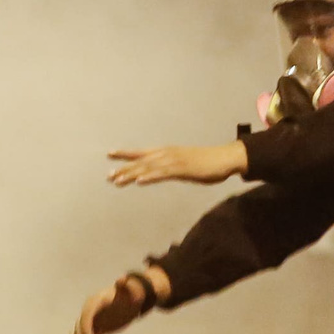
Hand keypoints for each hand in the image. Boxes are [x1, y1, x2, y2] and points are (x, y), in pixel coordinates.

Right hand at [68, 270, 163, 333]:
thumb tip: (122, 279)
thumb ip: (124, 286)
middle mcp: (88, 312)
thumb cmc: (130, 295)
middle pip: (80, 327)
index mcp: (94, 302)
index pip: (87, 315)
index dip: (87, 327)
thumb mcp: (129, 291)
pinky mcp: (92, 331)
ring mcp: (89, 322)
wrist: (131, 301)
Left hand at [106, 141, 247, 186]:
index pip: (141, 153)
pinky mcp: (182, 169)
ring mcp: (174, 161)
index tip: (109, 154)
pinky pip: (162, 174)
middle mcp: (167, 154)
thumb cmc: (207, 163)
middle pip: (140, 161)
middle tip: (108, 177)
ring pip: (148, 167)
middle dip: (123, 169)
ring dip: (131, 174)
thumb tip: (163, 173)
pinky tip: (139, 181)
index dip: (125, 154)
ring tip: (117, 181)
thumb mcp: (185, 165)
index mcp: (167, 153)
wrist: (225, 158)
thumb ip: (172, 168)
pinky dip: (149, 177)